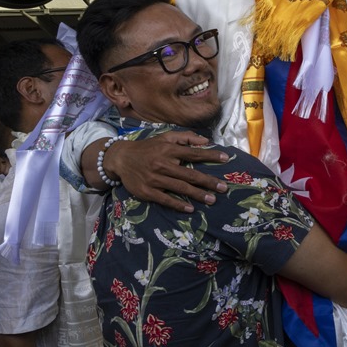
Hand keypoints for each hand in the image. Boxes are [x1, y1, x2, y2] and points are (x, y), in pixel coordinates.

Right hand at [106, 130, 228, 212]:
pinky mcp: (147, 192)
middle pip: (189, 174)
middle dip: (208, 181)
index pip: (193, 153)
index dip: (210, 156)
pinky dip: (178, 204)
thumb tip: (206, 141)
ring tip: (212, 200)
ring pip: (180, 188)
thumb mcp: (164, 137)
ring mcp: (154, 179)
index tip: (226, 159)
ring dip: (197, 194)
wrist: (121, 158)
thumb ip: (185, 137)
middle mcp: (162, 164)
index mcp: (168, 150)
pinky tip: (191, 208)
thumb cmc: (147, 148)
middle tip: (223, 187)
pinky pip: (165, 199)